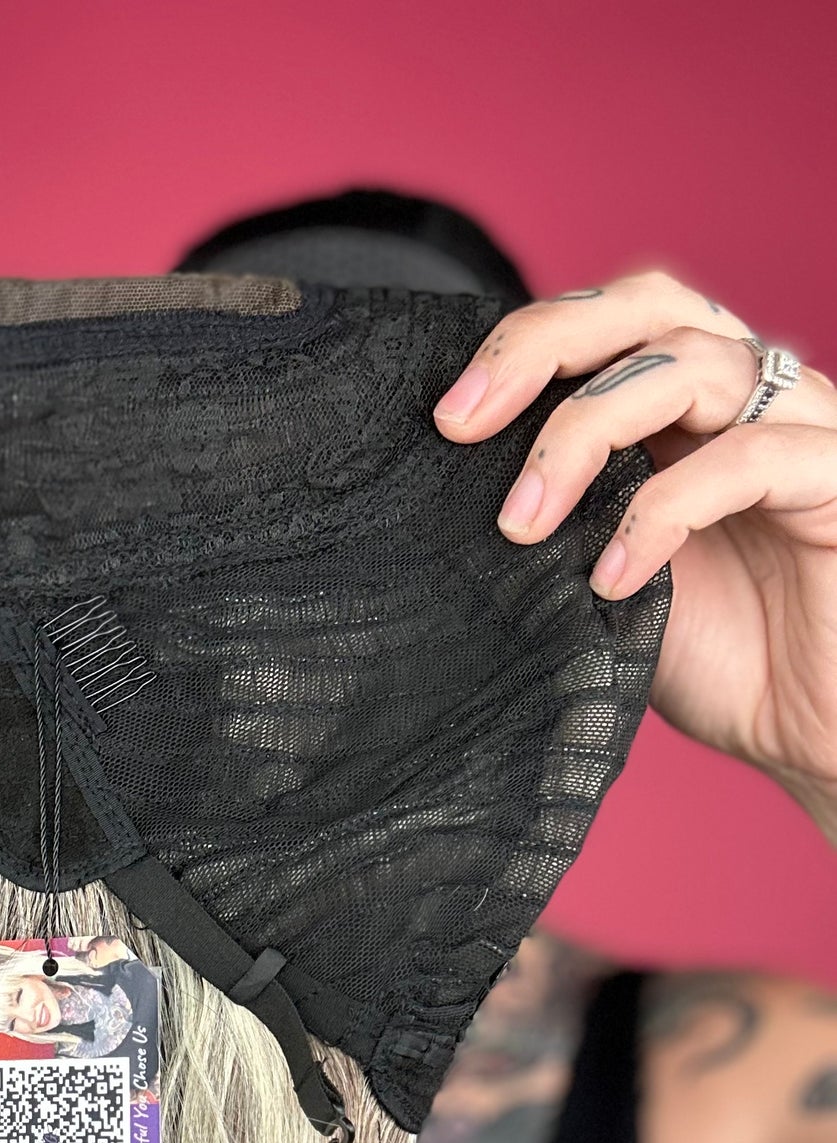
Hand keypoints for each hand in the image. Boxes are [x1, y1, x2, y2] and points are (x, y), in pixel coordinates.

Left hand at [432, 271, 836, 838]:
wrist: (816, 734)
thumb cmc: (721, 660)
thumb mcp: (606, 584)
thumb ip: (556, 528)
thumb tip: (445, 508)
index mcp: (691, 407)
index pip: (609, 323)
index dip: (525, 346)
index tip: (446, 420)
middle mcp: (751, 397)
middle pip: (649, 306)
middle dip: (543, 348)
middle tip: (461, 425)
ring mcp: (804, 430)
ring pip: (694, 365)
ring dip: (586, 434)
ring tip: (522, 525)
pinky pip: (751, 459)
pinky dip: (664, 510)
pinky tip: (612, 579)